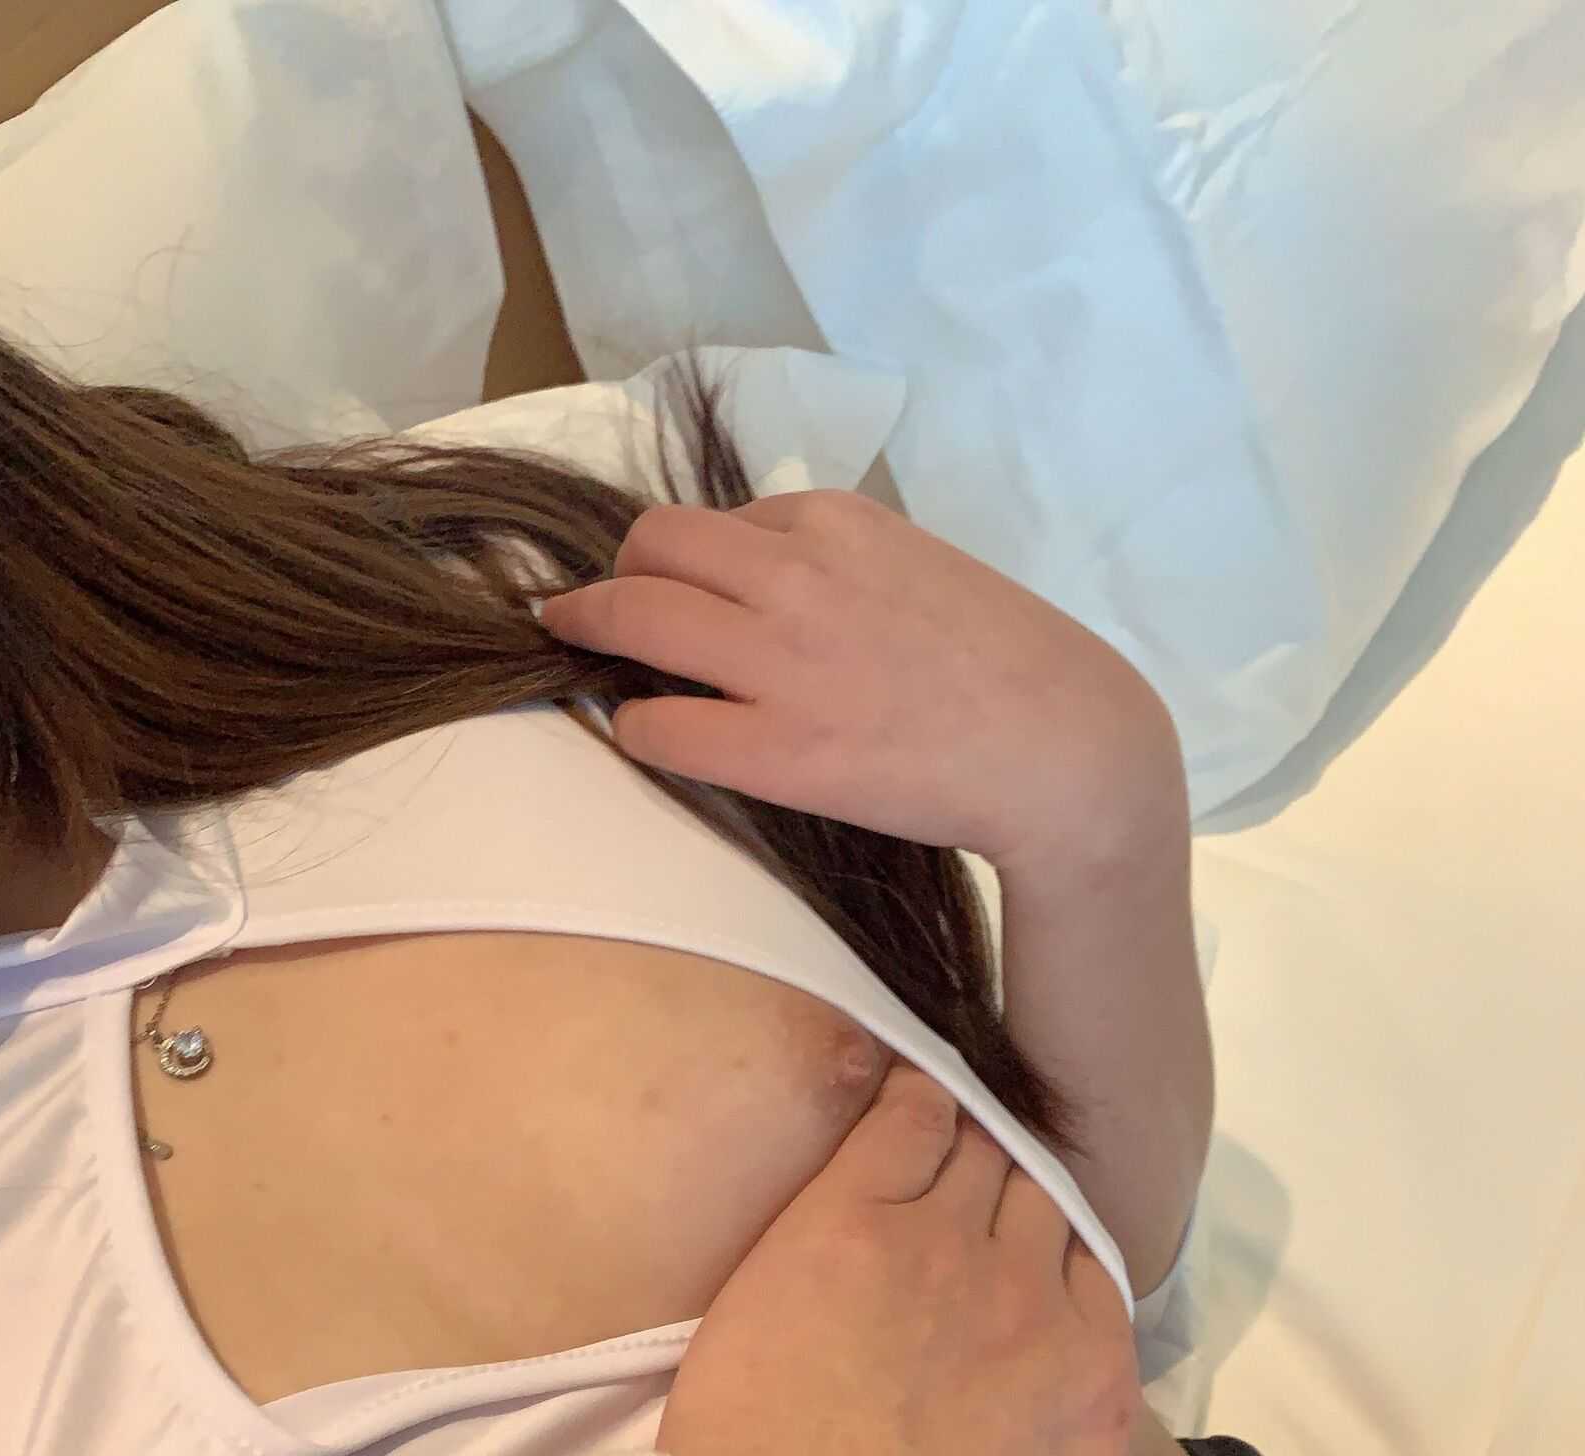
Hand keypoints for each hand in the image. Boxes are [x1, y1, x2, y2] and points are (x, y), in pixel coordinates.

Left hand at [537, 488, 1182, 875]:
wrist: (1063, 747)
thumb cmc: (1005, 664)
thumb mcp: (919, 567)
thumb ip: (841, 561)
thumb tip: (768, 572)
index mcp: (835, 522)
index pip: (720, 521)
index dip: (691, 560)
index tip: (688, 592)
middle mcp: (795, 575)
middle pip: (651, 545)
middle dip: (618, 575)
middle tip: (599, 610)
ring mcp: (780, 662)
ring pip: (633, 615)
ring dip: (592, 629)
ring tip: (577, 648)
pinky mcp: (775, 749)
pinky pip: (657, 723)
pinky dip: (635, 724)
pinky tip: (647, 732)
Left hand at [656, 1062, 1208, 1455]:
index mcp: (1092, 1384)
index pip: (1093, 1280)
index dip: (1056, 1266)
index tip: (1023, 1270)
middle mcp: (1033, 1300)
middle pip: (1043, 1207)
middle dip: (1020, 1196)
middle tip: (978, 1198)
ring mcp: (941, 1249)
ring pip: (981, 1156)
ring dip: (975, 1138)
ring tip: (951, 1128)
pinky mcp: (845, 1220)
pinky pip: (899, 1124)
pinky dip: (913, 1096)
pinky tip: (909, 1087)